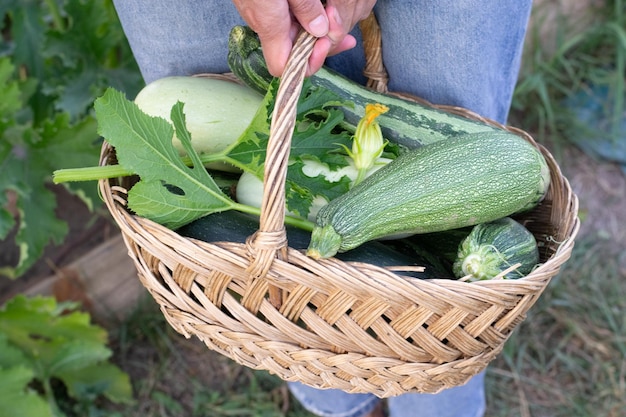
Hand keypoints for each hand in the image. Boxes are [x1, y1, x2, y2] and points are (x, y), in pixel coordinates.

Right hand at [232, 0, 375, 76]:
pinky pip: (287, 17)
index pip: (283, 66)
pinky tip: (319, 8)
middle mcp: (263, 23)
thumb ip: (304, 7)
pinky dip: (306, 15)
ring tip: (335, 19)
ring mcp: (262, 12)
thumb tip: (320, 29)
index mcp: (269, 24)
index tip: (324, 45)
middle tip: (343, 36)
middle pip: (293, 50)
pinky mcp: (264, 3)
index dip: (306, 65)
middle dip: (318, 46)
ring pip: (292, 33)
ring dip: (315, 30)